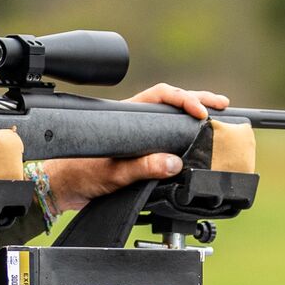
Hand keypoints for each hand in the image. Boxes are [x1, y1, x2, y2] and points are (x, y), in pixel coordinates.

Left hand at [42, 81, 230, 211]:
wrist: (63, 188)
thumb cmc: (80, 174)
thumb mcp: (113, 174)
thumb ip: (142, 168)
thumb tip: (173, 163)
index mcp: (127, 117)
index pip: (161, 96)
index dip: (184, 100)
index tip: (200, 113)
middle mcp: (134, 121)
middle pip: (171, 102)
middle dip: (198, 100)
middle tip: (221, 105)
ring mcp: (138, 135)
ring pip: (170, 118)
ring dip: (193, 116)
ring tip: (217, 117)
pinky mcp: (139, 150)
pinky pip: (166, 137)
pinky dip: (185, 136)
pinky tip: (199, 139)